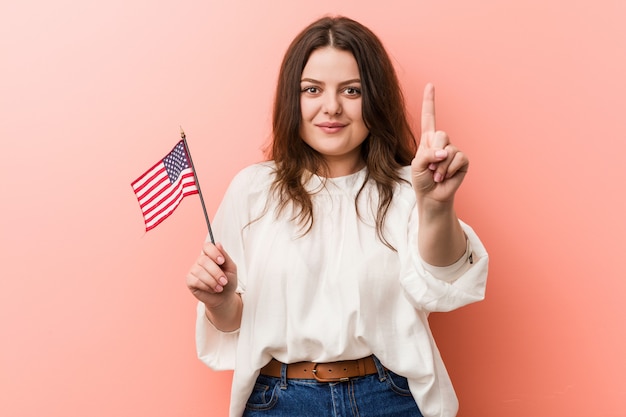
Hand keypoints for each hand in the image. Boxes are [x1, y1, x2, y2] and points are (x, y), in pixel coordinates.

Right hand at [186, 242, 237, 309]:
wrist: (224, 297)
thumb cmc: (228, 282)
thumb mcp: (231, 268)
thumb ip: (225, 256)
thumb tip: (218, 243)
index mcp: (211, 255)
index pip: (207, 246)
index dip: (213, 252)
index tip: (221, 261)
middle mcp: (200, 261)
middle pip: (203, 260)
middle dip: (216, 272)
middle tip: (224, 281)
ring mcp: (193, 270)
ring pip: (200, 271)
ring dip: (212, 281)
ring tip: (219, 287)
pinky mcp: (190, 280)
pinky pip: (196, 281)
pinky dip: (206, 286)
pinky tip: (212, 289)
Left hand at [411, 84, 468, 203]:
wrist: (431, 197)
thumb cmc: (422, 180)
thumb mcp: (417, 165)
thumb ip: (427, 154)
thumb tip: (445, 152)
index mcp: (428, 140)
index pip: (429, 117)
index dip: (430, 101)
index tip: (430, 85)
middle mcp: (441, 143)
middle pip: (441, 134)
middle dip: (434, 152)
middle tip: (431, 167)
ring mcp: (453, 151)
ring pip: (449, 149)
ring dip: (440, 166)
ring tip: (437, 175)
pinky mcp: (463, 161)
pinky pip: (458, 158)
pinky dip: (449, 169)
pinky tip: (445, 177)